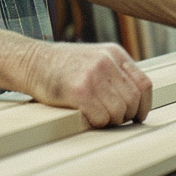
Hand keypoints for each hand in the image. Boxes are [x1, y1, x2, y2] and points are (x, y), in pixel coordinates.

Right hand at [23, 42, 152, 127]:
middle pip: (133, 99)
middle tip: (114, 119)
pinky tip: (87, 117)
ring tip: (99, 117)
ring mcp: (93, 75)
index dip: (144, 104)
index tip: (138, 115)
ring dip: (111, 120)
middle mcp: (106, 61)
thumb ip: (115, 71)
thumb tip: (135, 99)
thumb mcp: (94, 57)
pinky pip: (102, 117)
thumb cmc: (61, 65)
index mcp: (114, 53)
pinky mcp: (79, 90)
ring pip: (119, 111)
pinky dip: (97, 123)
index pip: (144, 83)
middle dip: (127, 115)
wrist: (31, 61)